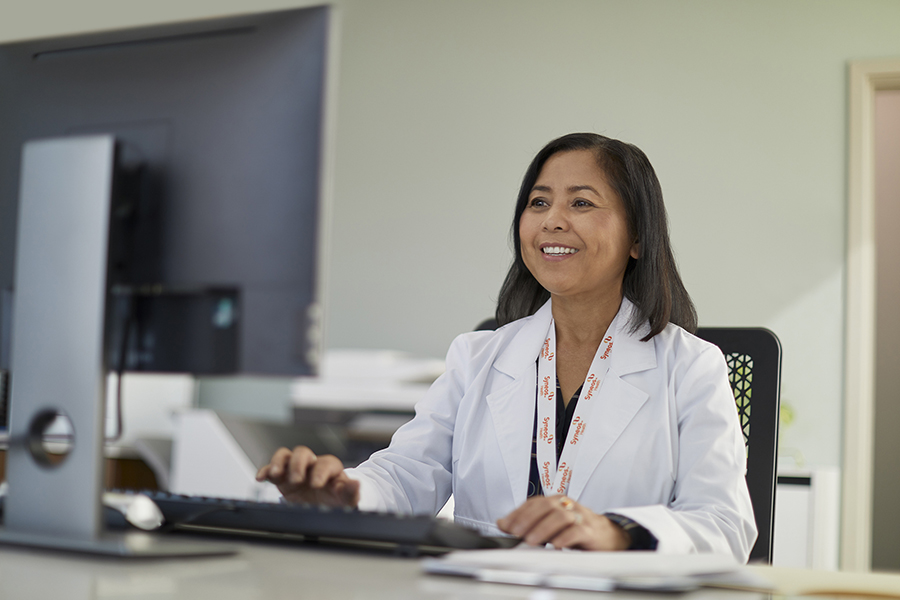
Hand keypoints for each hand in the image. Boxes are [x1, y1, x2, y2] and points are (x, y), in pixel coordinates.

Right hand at [255, 445, 359, 507]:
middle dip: (298, 464)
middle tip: (297, 480)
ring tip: (275, 475)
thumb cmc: (336, 501)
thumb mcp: (345, 501)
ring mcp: (296, 470)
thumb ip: (351, 493)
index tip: (316, 484)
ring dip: (279, 463)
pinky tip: (261, 478)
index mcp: (330, 470)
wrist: (324, 506)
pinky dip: (264, 470)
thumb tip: (356, 484)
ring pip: (286, 455)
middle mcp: (312, 466)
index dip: (321, 471)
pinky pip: (271, 468)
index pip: (327, 463)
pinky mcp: (283, 477)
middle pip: (304, 453)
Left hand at [496, 495, 630, 550]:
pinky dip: (564, 538)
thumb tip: (502, 523)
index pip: (534, 503)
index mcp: (556, 501)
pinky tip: (555, 545)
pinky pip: (577, 531)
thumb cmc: (577, 528)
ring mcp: (580, 517)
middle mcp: (567, 505)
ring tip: (531, 541)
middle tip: (516, 533)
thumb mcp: (550, 523)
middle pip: (546, 506)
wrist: (608, 535)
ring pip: (560, 516)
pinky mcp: (591, 531)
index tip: (506, 525)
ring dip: (543, 529)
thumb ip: (528, 521)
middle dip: (528, 519)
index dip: (518, 513)